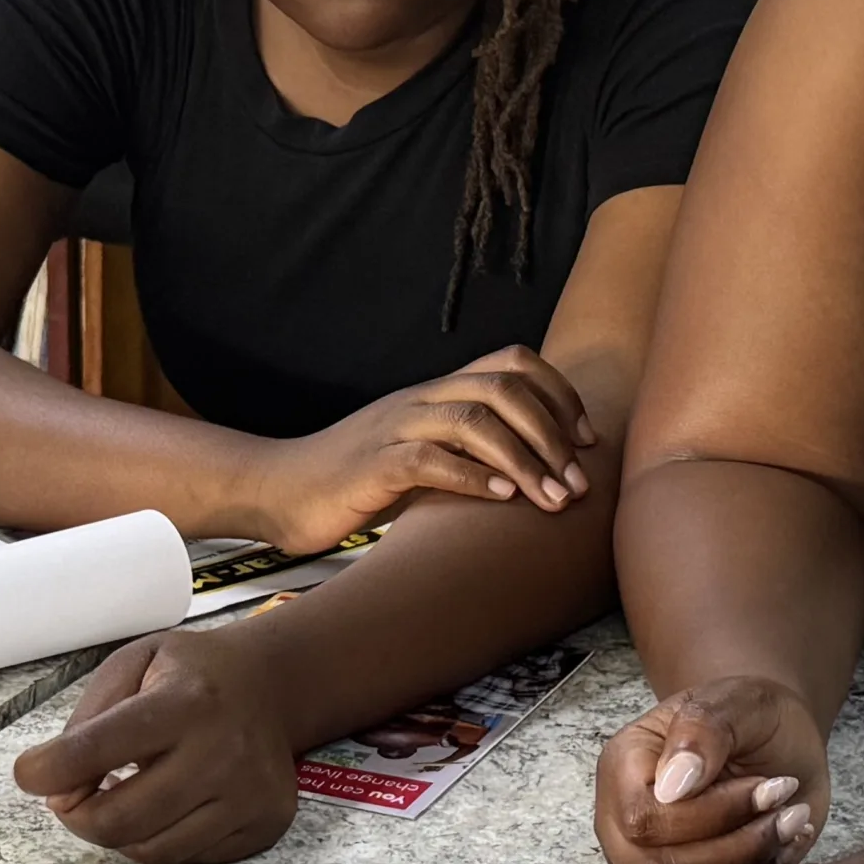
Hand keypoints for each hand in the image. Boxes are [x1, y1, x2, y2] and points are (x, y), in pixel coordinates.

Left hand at [15, 623, 304, 863]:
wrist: (271, 685)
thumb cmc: (192, 673)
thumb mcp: (134, 664)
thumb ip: (88, 720)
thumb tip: (58, 790)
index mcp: (186, 701)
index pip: (97, 749)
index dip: (48, 770)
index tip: (30, 774)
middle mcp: (223, 752)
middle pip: (119, 820)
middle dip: (77, 815)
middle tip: (70, 798)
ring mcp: (249, 795)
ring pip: (149, 850)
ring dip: (116, 832)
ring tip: (118, 796)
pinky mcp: (264, 824)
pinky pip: (186, 858)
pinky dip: (157, 839)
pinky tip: (161, 805)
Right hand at [241, 346, 594, 556]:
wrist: (278, 491)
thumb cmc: (355, 482)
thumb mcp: (422, 457)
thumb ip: (466, 452)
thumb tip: (536, 471)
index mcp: (436, 392)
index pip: (514, 364)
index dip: (560, 396)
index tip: (586, 443)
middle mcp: (421, 400)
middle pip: (504, 387)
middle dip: (553, 434)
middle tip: (577, 484)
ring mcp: (395, 428)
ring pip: (474, 420)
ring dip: (525, 460)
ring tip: (552, 500)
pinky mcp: (372, 465)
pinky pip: (429, 459)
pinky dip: (473, 477)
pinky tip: (502, 499)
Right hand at [594, 675, 825, 863]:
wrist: (773, 742)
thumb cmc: (750, 718)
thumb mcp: (738, 701)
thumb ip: (705, 730)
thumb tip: (673, 785)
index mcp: (622, 766)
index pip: (645, 819)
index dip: (713, 815)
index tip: (770, 787)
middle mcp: (619, 823)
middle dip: (737, 849)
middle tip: (788, 810)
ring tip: (790, 825)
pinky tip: (781, 850)